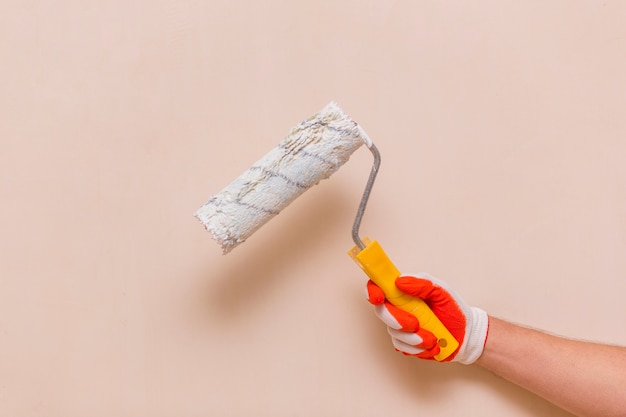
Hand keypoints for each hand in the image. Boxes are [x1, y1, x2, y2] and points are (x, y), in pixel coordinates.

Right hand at [367, 272, 488, 363]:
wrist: (467, 335)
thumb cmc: (454, 310)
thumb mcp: (442, 291)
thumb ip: (422, 284)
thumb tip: (399, 281)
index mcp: (405, 291)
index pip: (379, 286)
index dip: (373, 290)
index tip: (378, 298)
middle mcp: (399, 307)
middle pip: (381, 311)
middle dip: (396, 320)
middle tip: (414, 324)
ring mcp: (401, 326)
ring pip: (393, 332)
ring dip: (413, 338)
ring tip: (432, 338)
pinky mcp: (406, 343)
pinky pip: (402, 347)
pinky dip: (418, 348)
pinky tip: (432, 345)